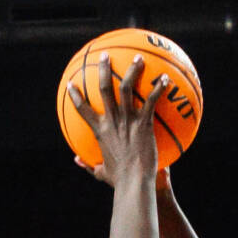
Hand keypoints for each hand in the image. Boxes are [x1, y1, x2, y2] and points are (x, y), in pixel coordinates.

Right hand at [68, 53, 168, 186]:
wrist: (134, 183)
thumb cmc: (119, 180)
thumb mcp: (101, 172)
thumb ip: (88, 165)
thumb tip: (76, 160)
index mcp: (100, 131)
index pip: (82, 109)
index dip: (75, 95)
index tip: (71, 83)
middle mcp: (111, 121)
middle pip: (103, 89)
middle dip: (103, 69)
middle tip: (105, 55)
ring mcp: (127, 120)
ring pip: (126, 88)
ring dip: (132, 70)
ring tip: (137, 57)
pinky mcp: (144, 124)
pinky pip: (151, 101)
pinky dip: (159, 88)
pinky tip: (166, 78)